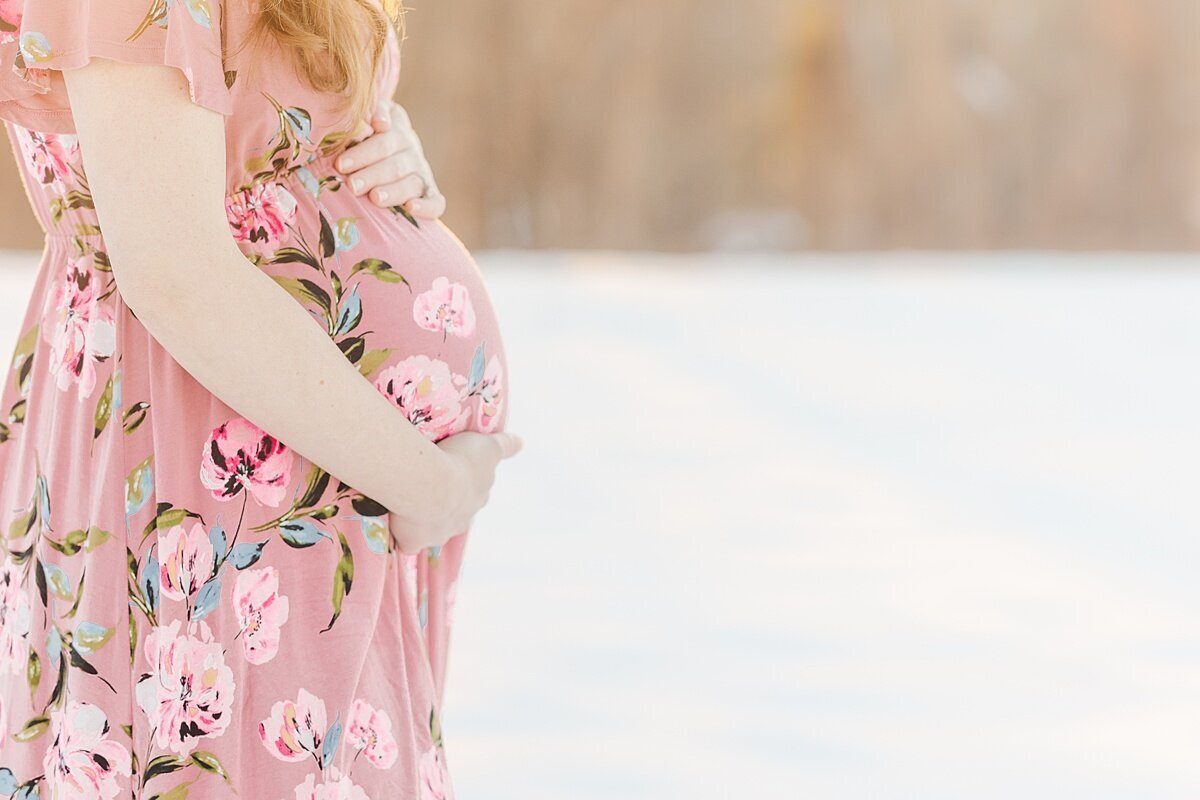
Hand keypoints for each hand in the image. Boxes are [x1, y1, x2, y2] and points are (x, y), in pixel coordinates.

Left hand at [335, 98, 445, 218]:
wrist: (392, 146)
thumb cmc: (369, 132)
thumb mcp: (371, 113)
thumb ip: (375, 111)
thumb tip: (381, 123)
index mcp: (398, 131)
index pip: (384, 142)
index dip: (364, 154)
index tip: (342, 165)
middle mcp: (412, 153)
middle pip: (396, 166)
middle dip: (373, 176)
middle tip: (353, 186)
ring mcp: (422, 174)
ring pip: (413, 184)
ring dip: (394, 192)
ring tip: (375, 198)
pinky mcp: (430, 194)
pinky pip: (436, 203)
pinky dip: (426, 207)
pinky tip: (411, 208)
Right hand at [388, 430, 523, 554]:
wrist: (429, 482)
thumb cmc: (458, 460)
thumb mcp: (488, 447)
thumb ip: (505, 446)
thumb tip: (522, 443)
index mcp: (477, 498)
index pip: (473, 494)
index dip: (463, 485)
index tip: (451, 473)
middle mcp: (462, 520)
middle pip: (455, 514)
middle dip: (445, 504)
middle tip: (427, 484)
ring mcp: (438, 534)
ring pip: (432, 529)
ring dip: (423, 519)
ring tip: (407, 501)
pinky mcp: (414, 542)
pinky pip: (409, 543)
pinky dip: (404, 537)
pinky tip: (397, 529)